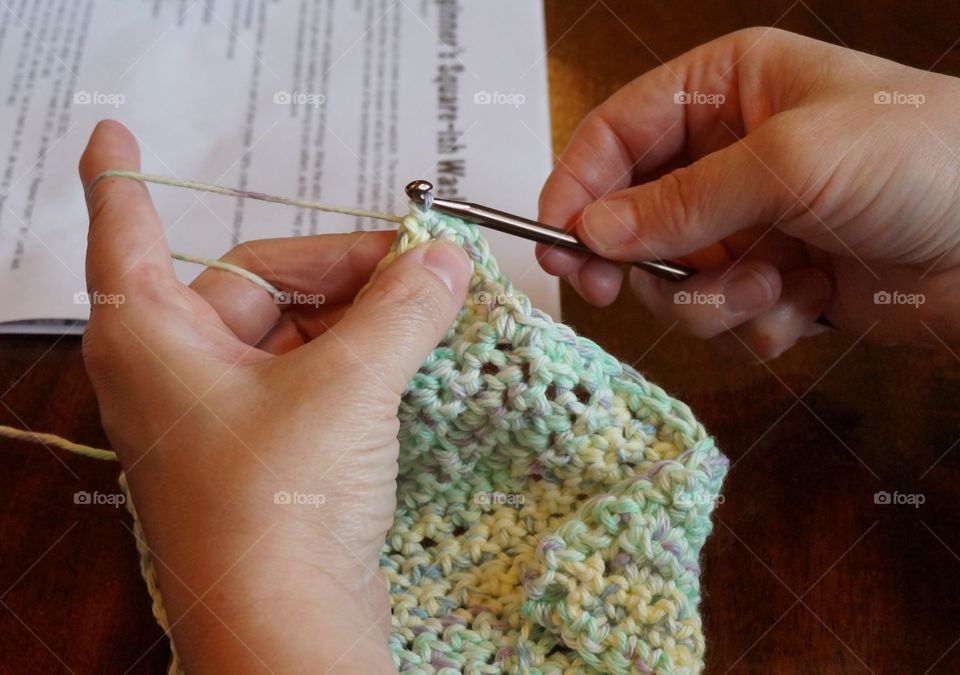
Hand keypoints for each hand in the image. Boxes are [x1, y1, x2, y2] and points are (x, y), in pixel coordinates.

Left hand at [79, 120, 469, 672]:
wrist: (287, 630)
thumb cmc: (273, 512)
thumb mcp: (348, 388)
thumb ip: (399, 310)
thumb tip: (443, 261)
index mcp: (153, 337)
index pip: (127, 232)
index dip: (123, 177)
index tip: (114, 131)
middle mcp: (177, 371)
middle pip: (258, 281)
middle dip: (340, 265)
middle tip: (417, 260)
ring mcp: (222, 413)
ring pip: (295, 331)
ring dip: (362, 313)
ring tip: (432, 304)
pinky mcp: (266, 449)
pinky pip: (312, 376)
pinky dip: (358, 356)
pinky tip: (410, 349)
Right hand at [537, 27, 959, 358]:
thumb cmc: (924, 160)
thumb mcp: (790, 162)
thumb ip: (682, 201)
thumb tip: (592, 232)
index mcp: (727, 90)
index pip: (618, 134)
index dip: (578, 186)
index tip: (557, 239)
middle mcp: (730, 154)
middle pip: (632, 213)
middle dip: (633, 258)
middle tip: (608, 290)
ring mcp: (752, 222)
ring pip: (675, 276)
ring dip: (714, 298)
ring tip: (771, 288)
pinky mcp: (776, 280)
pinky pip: (725, 314)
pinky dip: (757, 321)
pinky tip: (806, 303)